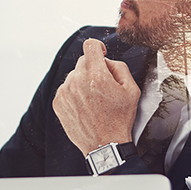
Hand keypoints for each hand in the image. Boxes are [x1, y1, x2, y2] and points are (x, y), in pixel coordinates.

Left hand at [53, 39, 140, 154]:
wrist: (105, 145)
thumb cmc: (120, 119)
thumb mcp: (132, 90)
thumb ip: (119, 67)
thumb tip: (106, 61)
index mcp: (96, 76)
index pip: (90, 45)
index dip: (97, 47)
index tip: (100, 53)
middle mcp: (77, 81)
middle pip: (82, 61)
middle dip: (93, 69)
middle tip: (102, 86)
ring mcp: (65, 92)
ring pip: (73, 75)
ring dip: (82, 82)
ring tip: (93, 100)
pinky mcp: (58, 102)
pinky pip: (66, 88)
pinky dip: (74, 93)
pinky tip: (85, 106)